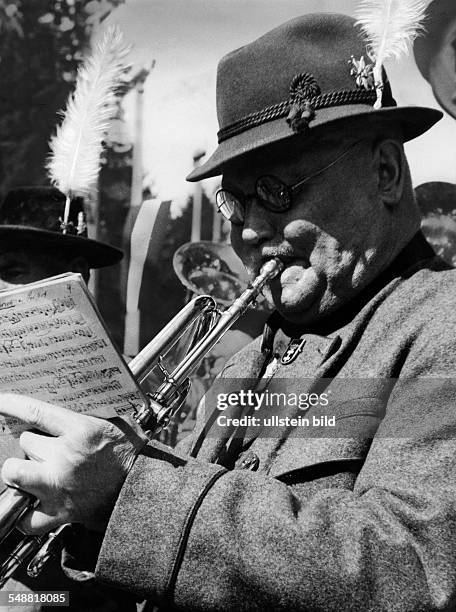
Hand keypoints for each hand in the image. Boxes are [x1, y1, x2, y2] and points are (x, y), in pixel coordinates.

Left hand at [0, 393, 145, 533]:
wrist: (144, 486)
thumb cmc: (131, 452)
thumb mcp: (113, 421)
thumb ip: (86, 413)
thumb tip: (61, 401)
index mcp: (81, 431)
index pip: (35, 412)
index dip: (12, 404)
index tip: (0, 400)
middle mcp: (66, 458)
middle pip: (26, 441)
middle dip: (33, 442)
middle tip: (46, 445)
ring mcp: (59, 486)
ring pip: (14, 472)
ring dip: (20, 469)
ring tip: (33, 469)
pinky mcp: (59, 513)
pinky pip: (25, 517)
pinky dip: (25, 512)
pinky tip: (32, 502)